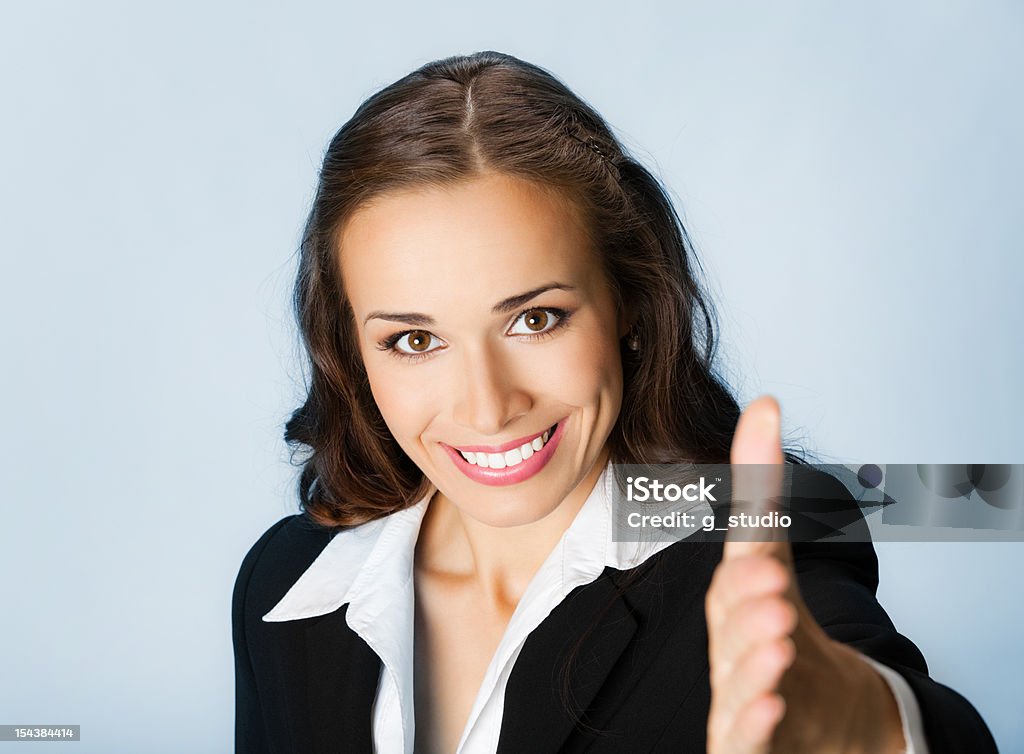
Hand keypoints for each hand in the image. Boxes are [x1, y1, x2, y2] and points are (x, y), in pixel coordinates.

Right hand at [704, 396, 905, 753]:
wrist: (807, 702)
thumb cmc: (775, 618)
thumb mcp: (772, 553)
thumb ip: (761, 487)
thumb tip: (767, 403)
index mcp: (731, 598)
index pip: (736, 583)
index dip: (749, 578)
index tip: (769, 564)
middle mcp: (728, 645)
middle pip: (734, 632)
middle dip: (750, 617)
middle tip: (777, 603)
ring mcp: (737, 693)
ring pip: (739, 682)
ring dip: (755, 668)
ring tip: (781, 652)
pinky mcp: (746, 737)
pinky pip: (745, 735)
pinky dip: (754, 724)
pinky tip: (772, 708)